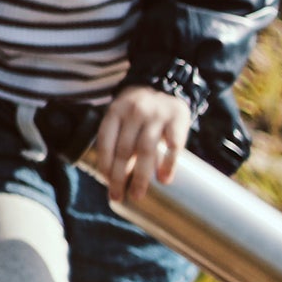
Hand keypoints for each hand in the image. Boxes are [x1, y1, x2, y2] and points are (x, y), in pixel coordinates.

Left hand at [91, 86, 190, 202]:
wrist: (168, 85)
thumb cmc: (139, 110)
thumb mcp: (123, 115)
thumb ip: (118, 138)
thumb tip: (112, 176)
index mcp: (116, 111)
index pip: (106, 140)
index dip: (104, 162)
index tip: (105, 182)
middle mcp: (134, 112)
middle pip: (124, 149)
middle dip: (119, 176)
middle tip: (117, 196)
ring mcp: (156, 116)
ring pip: (145, 150)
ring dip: (141, 176)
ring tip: (137, 195)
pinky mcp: (177, 121)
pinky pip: (173, 146)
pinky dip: (168, 165)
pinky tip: (164, 180)